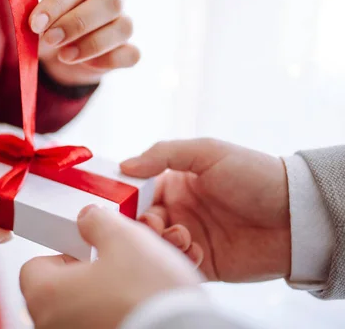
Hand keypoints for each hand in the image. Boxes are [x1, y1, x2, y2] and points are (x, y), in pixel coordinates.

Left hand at [20, 205, 201, 328]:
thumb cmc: (147, 295)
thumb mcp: (123, 237)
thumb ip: (97, 220)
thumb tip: (88, 218)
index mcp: (45, 294)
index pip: (35, 266)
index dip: (64, 252)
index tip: (89, 249)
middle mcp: (51, 324)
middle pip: (61, 288)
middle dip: (90, 273)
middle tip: (119, 266)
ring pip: (84, 308)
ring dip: (107, 294)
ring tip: (138, 286)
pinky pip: (100, 323)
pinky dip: (117, 313)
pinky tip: (142, 306)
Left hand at [31, 0, 139, 85]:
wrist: (61, 54)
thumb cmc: (50, 26)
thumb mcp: (40, 18)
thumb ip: (40, 18)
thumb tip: (37, 25)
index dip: (57, 3)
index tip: (35, 24)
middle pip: (110, 1)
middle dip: (77, 23)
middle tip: (51, 39)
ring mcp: (125, 21)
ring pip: (124, 28)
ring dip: (92, 45)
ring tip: (64, 56)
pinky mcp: (129, 49)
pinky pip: (130, 54)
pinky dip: (108, 60)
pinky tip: (87, 65)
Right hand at [121, 138, 290, 281]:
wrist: (295, 215)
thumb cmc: (254, 175)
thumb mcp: (208, 151)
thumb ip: (164, 154)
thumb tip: (124, 165)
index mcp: (175, 183)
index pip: (138, 191)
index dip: (127, 197)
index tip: (121, 203)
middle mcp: (179, 210)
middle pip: (141, 221)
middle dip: (142, 224)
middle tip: (155, 224)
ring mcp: (190, 237)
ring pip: (155, 245)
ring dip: (162, 242)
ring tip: (184, 236)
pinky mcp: (203, 262)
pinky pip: (178, 265)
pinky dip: (181, 260)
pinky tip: (199, 251)